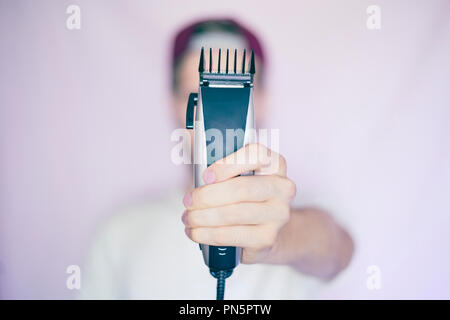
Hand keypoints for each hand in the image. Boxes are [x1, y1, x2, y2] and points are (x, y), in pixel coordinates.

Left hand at [182, 143, 296, 263]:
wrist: (263, 230)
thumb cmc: (244, 197)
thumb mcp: (236, 175)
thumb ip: (219, 163)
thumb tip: (188, 155)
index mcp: (275, 164)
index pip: (256, 155)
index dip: (228, 165)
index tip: (206, 176)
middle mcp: (282, 188)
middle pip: (241, 189)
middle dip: (207, 196)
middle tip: (188, 200)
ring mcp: (278, 214)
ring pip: (233, 214)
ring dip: (202, 217)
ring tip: (188, 217)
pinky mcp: (267, 238)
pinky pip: (231, 235)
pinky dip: (207, 234)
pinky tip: (196, 232)